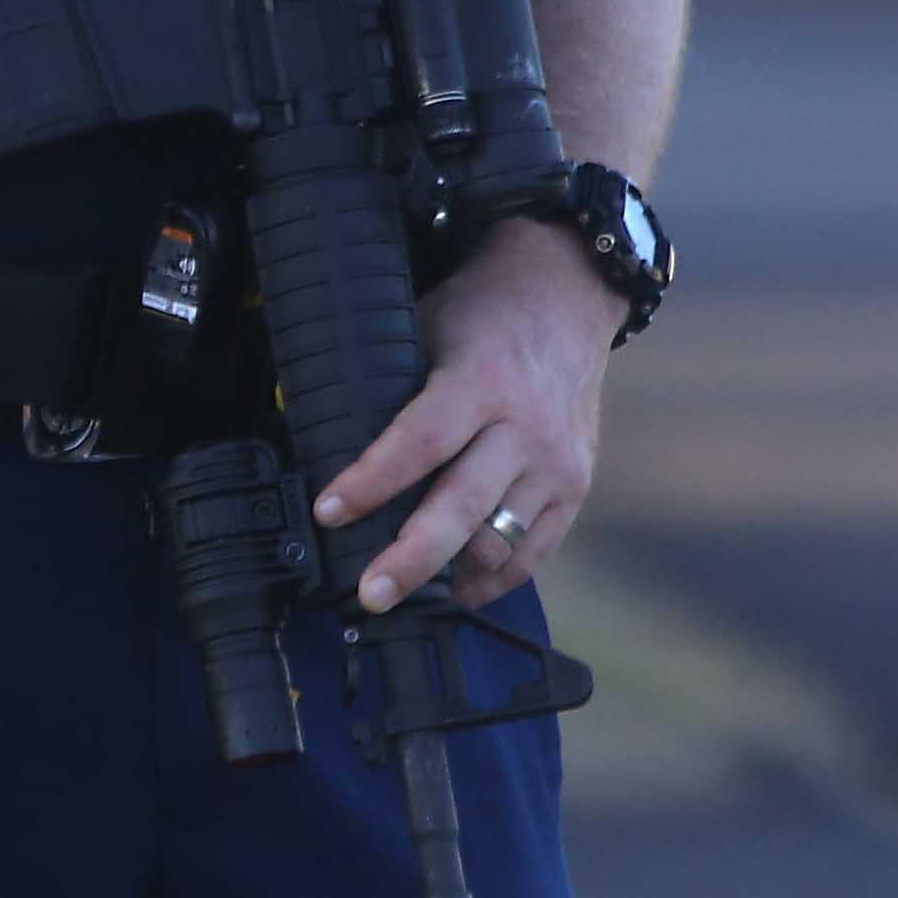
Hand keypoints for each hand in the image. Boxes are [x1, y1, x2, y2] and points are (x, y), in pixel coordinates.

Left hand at [314, 221, 617, 612]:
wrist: (567, 300)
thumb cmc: (481, 317)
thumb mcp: (427, 329)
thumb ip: (391, 388)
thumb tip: (322, 442)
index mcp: (482, 380)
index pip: (422, 441)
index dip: (373, 481)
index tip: (329, 511)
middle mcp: (525, 426)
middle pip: (464, 505)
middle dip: (413, 558)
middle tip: (371, 596)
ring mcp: (557, 461)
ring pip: (501, 540)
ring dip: (449, 576)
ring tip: (403, 597)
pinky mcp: (576, 485)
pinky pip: (536, 551)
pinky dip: (494, 578)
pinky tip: (457, 588)